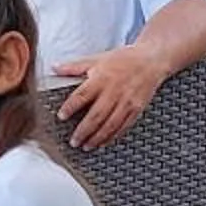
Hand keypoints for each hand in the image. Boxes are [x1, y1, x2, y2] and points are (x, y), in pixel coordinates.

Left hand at [51, 43, 174, 150]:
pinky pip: (123, 126)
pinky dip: (112, 137)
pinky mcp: (137, 109)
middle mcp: (114, 91)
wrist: (151, 60)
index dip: (71, 107)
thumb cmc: (123, 59)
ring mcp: (127, 102)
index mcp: (101, 78)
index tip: (61, 116)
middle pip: (96, 115)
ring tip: (85, 146)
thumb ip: (75, 66)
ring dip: (97, 138)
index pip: (82, 95)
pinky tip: (103, 143)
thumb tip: (54, 68)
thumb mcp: (97, 59)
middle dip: (83, 130)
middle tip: (73, 141)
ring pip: (110, 124)